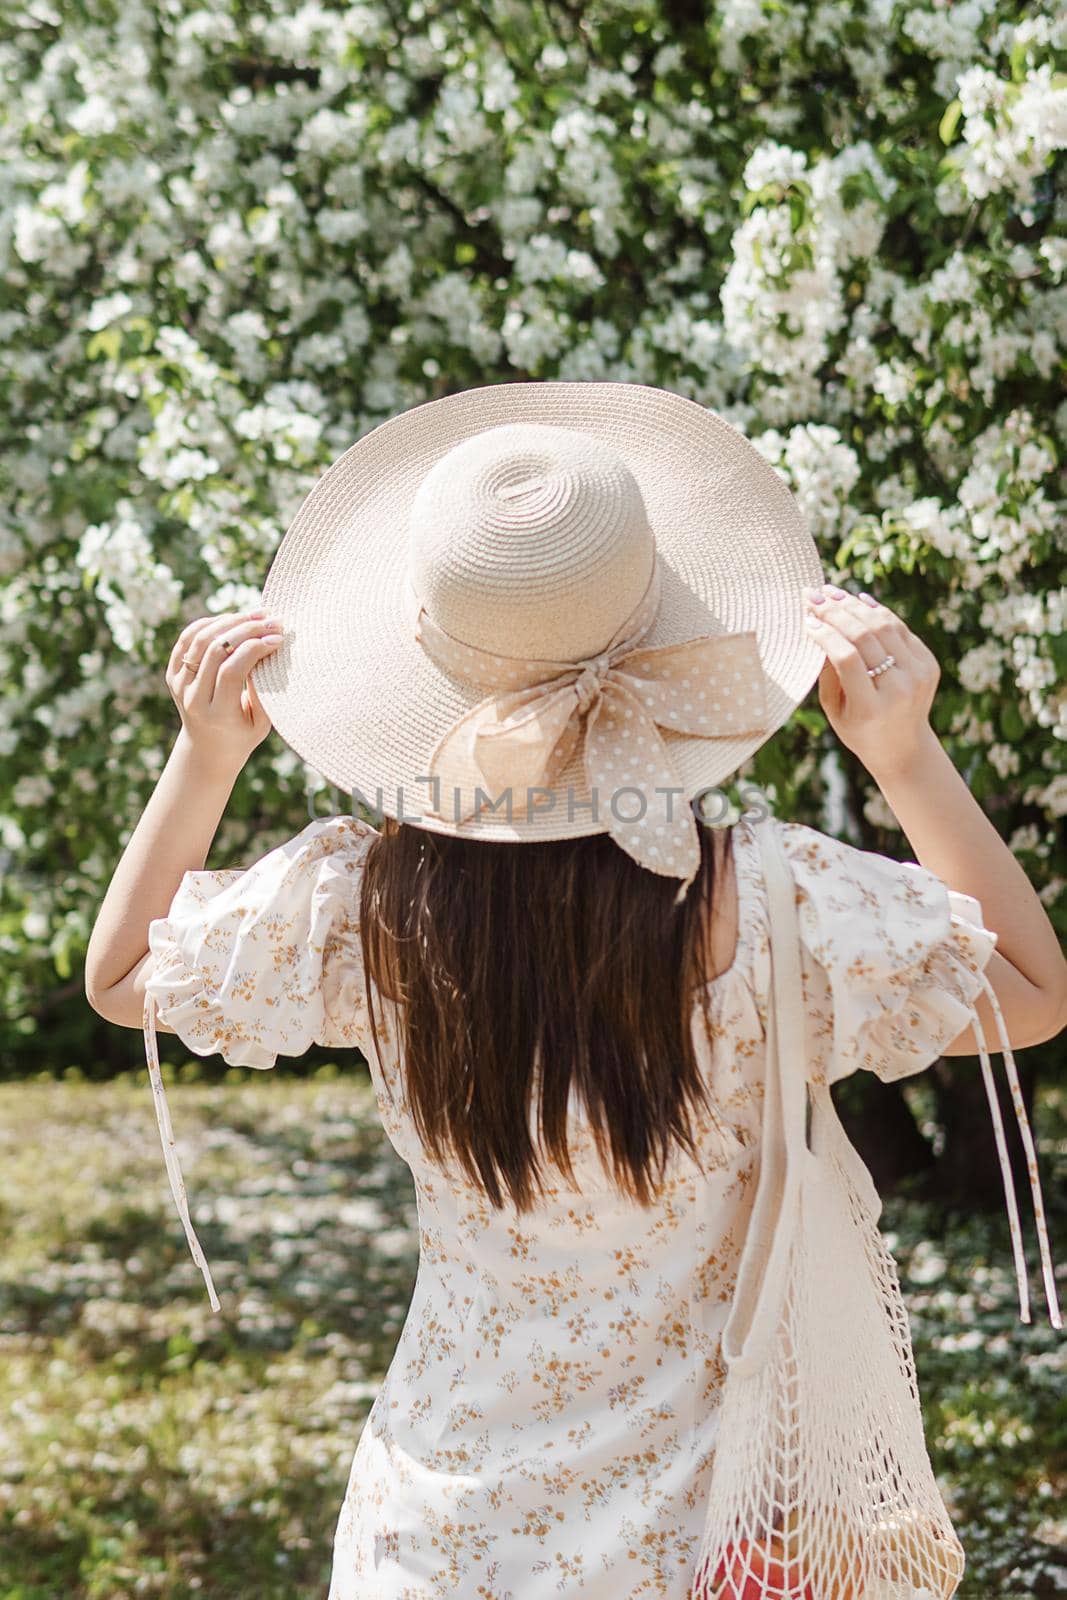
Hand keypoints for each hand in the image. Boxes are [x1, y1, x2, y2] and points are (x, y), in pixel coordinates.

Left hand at [166, 608, 284, 774]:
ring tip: (255, 616)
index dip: (255, 649)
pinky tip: (232, 620)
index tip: (278, 638)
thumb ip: (263, 689)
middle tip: (271, 620)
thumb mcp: (261, 721)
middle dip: (247, 629)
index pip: (232, 671)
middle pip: (215, 649)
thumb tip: (267, 649)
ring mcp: (179, 684)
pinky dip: (209, 624)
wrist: (207, 749)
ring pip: (200, 638)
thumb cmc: (242, 735)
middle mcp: (192, 697)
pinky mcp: (173, 673)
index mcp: (216, 713)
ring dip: (230, 621)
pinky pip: (187, 639)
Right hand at [803, 584, 940, 778]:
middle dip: (836, 611)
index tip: (806, 619)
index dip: (825, 634)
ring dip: (855, 605)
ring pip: (884, 626)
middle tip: (814, 595)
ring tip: (833, 593)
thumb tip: (818, 628)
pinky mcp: (928, 664)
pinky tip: (858, 601)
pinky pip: (900, 629)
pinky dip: (878, 612)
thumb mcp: (834, 710)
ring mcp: (918, 674)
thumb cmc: (859, 730)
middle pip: (866, 637)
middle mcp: (899, 689)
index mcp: (870, 707)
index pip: (847, 658)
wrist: (904, 748)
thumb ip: (827, 672)